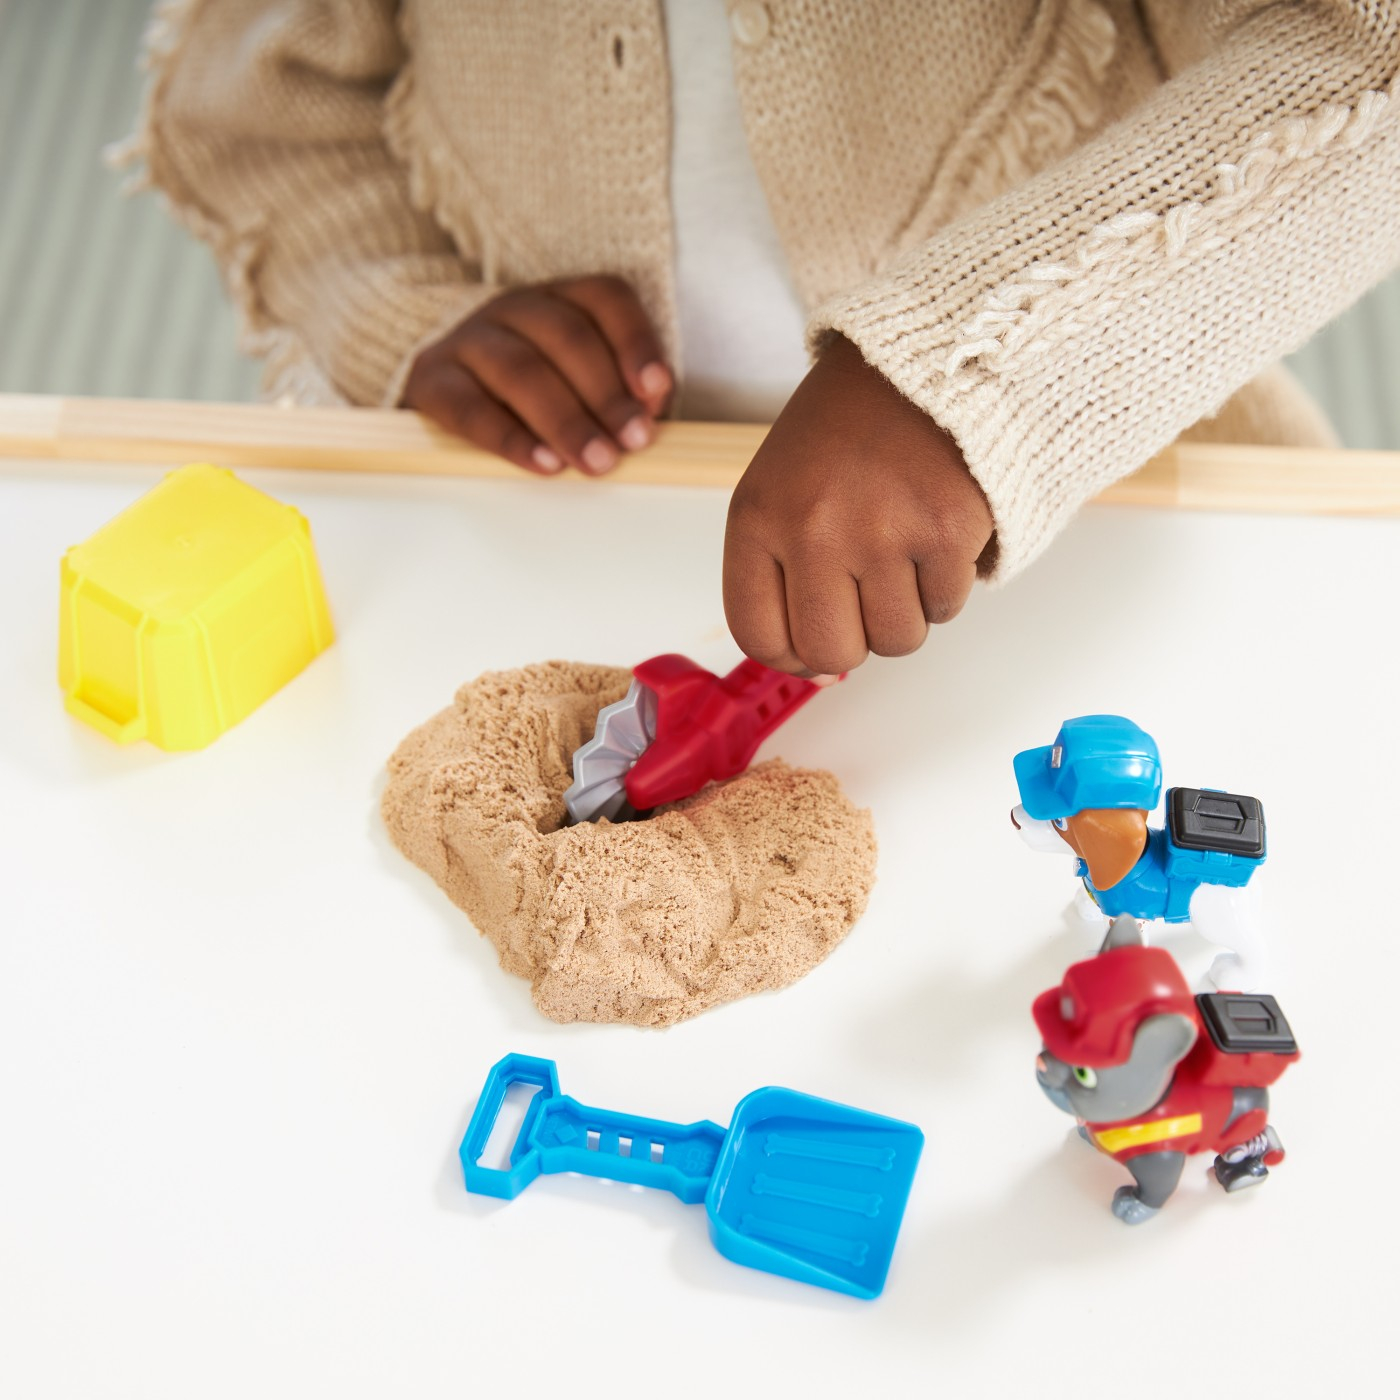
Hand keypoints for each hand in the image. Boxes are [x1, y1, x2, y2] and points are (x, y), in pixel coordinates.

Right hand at [401, 276, 672, 475]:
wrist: (447, 394)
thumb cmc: (534, 396)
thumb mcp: (582, 383)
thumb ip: (620, 394)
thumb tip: (646, 414)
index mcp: (559, 298)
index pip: (605, 298)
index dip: (636, 342)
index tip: (657, 390)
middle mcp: (514, 308)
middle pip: (566, 336)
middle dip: (607, 393)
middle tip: (633, 441)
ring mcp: (469, 339)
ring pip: (520, 368)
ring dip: (567, 420)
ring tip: (597, 461)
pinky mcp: (432, 379)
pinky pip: (471, 408)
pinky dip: (512, 440)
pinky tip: (544, 464)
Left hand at [723, 335, 995, 674]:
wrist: (924, 360)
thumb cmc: (847, 429)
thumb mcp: (782, 488)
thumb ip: (782, 574)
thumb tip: (816, 668)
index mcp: (758, 517)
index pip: (758, 635)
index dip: (789, 654)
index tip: (809, 642)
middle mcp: (813, 529)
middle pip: (830, 651)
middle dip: (853, 641)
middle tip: (866, 597)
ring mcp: (882, 532)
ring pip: (896, 640)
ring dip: (906, 612)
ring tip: (903, 552)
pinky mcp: (947, 531)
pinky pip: (947, 607)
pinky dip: (947, 585)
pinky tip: (935, 534)